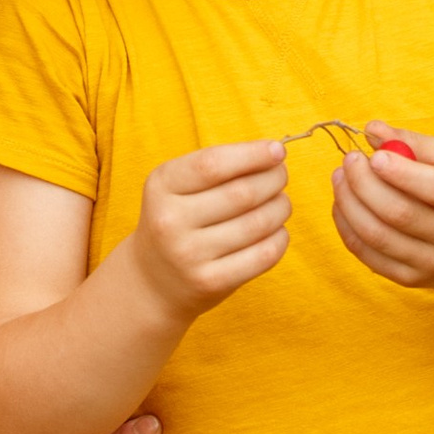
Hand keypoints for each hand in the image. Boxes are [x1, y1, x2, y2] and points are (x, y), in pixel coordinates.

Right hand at [126, 139, 288, 327]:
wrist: (152, 281)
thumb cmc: (178, 221)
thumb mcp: (178, 186)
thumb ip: (219, 167)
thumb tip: (274, 154)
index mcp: (161, 186)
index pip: (212, 164)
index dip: (253, 155)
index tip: (278, 151)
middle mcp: (170, 221)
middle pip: (242, 193)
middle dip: (273, 180)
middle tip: (280, 177)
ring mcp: (189, 255)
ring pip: (258, 223)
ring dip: (281, 208)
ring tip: (281, 204)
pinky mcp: (210, 282)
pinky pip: (263, 255)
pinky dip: (280, 238)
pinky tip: (277, 231)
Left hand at [330, 125, 433, 296]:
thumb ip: (412, 142)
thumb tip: (372, 129)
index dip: (402, 173)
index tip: (374, 156)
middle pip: (400, 214)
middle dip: (364, 184)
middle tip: (349, 160)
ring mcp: (433, 263)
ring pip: (378, 236)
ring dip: (349, 204)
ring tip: (340, 177)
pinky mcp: (410, 279)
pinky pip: (368, 254)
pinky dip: (347, 227)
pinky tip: (342, 204)